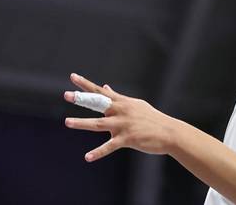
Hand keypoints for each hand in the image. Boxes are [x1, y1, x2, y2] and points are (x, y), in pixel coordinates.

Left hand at [63, 73, 179, 161]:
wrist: (169, 132)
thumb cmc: (151, 118)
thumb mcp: (135, 104)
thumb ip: (118, 97)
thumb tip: (105, 86)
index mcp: (121, 102)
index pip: (100, 91)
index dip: (85, 84)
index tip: (72, 77)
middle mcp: (120, 111)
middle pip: (97, 103)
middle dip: (81, 99)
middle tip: (66, 95)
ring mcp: (123, 125)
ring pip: (98, 124)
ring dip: (82, 123)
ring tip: (67, 122)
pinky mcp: (127, 139)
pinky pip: (109, 146)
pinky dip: (98, 152)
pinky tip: (87, 157)